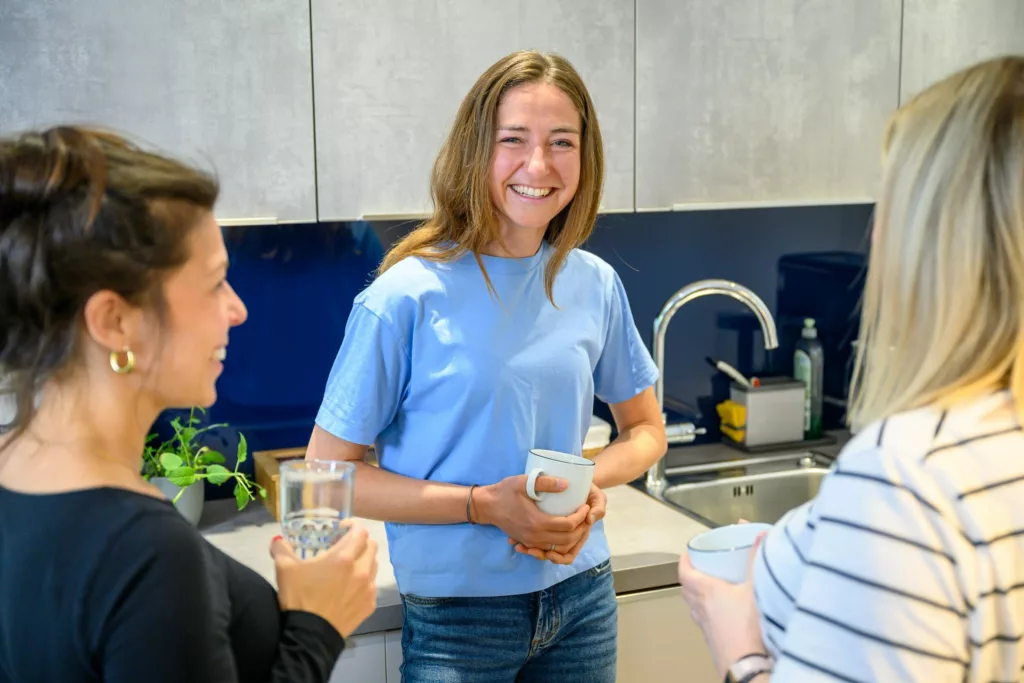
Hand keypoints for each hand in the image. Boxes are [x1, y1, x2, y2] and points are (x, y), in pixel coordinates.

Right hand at [271, 524, 378, 638]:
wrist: (309, 635)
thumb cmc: (299, 598)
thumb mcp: (285, 570)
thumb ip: (282, 550)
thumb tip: (277, 540)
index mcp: (344, 558)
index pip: (360, 531)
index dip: (352, 526)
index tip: (341, 529)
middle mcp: (361, 570)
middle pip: (371, 546)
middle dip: (360, 542)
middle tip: (345, 546)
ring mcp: (368, 589)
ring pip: (374, 565)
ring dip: (364, 561)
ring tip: (348, 567)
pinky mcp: (370, 605)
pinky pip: (372, 586)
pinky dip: (365, 582)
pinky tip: (350, 588)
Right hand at [511, 483, 606, 564]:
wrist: (487, 506)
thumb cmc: (505, 492)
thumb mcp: (523, 482)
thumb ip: (545, 482)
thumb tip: (567, 484)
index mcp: (537, 522)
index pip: (568, 525)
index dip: (581, 516)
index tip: (585, 505)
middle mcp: (536, 536)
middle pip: (567, 540)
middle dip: (581, 529)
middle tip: (586, 515)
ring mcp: (531, 541)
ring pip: (559, 547)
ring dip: (573, 538)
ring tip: (579, 523)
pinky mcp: (528, 542)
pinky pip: (550, 548)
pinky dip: (561, 543)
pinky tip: (565, 532)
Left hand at [677, 530, 767, 678]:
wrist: (747, 665)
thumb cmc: (748, 627)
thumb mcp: (756, 588)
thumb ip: (757, 560)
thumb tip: (760, 534)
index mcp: (706, 591)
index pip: (684, 572)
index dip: (683, 560)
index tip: (687, 552)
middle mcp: (700, 608)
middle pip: (686, 588)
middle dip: (690, 575)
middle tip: (699, 567)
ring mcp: (704, 626)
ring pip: (693, 606)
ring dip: (695, 595)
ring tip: (709, 587)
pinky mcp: (712, 640)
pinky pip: (703, 621)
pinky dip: (706, 612)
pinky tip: (721, 613)